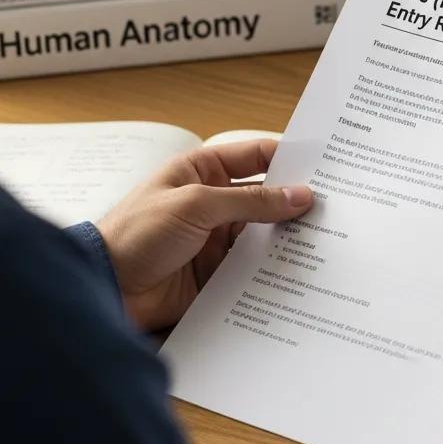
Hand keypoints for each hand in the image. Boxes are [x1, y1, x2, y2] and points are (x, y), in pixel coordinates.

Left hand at [97, 139, 311, 331]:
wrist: (106, 287)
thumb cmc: (137, 233)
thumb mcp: (196, 205)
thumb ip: (251, 201)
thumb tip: (299, 195)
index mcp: (203, 171)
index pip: (255, 156)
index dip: (289, 158)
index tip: (326, 165)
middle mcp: (214, 201)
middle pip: (266, 197)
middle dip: (296, 201)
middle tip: (336, 206)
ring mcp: (217, 238)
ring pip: (265, 233)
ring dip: (289, 237)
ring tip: (328, 240)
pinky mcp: (218, 272)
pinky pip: (255, 266)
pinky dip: (275, 268)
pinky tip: (301, 270)